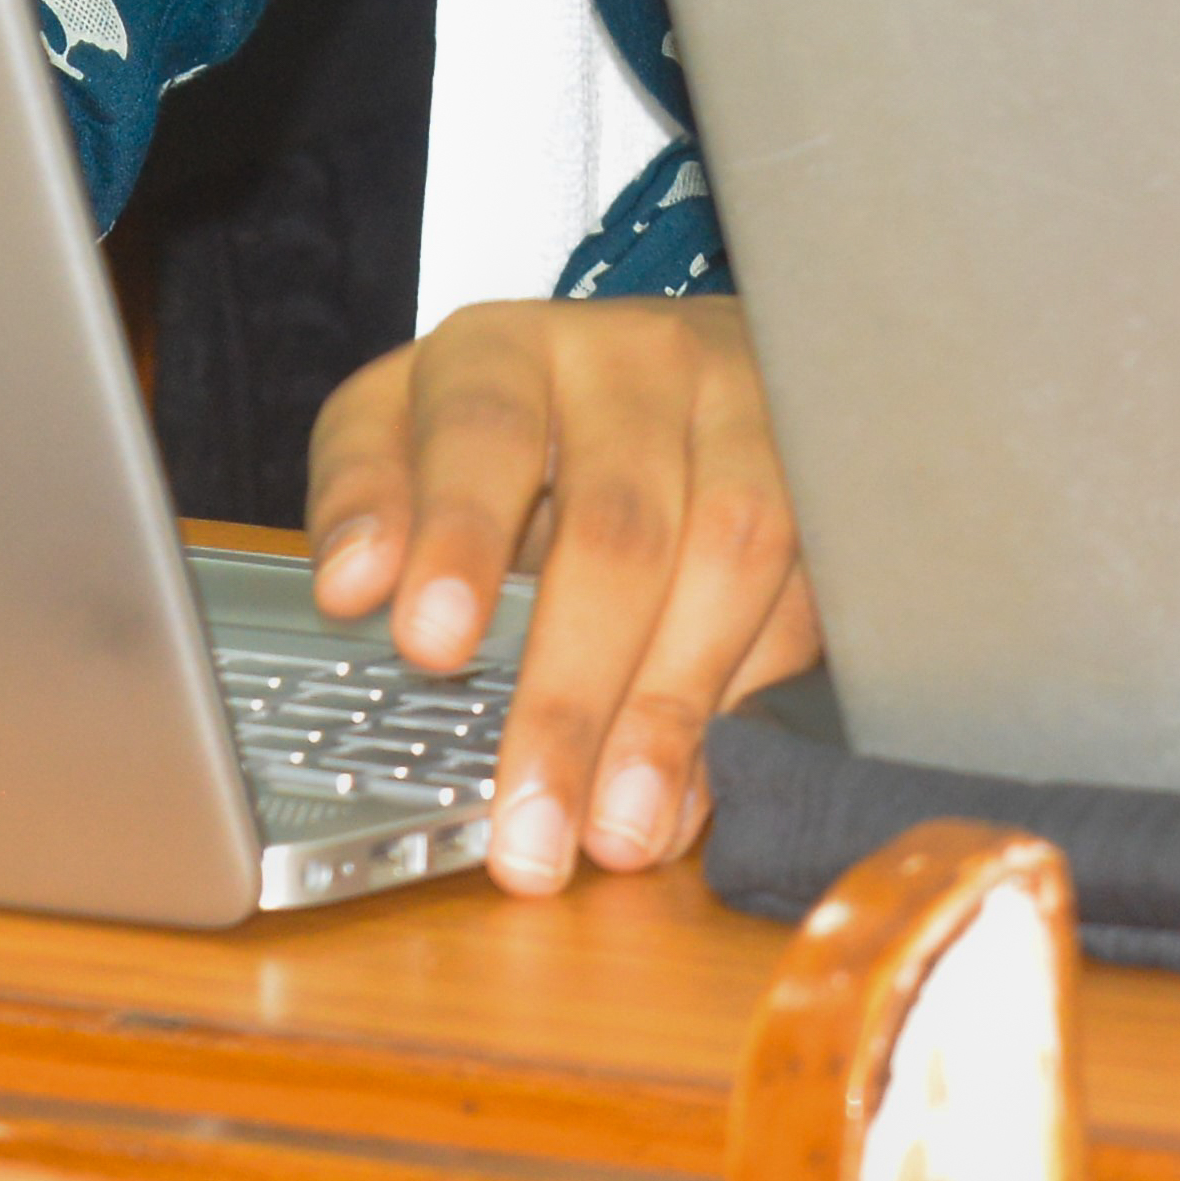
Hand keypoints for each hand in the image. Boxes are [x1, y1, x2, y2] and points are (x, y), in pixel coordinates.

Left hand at [302, 296, 820, 895]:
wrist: (656, 361)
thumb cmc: (503, 422)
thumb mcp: (396, 429)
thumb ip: (363, 497)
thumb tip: (353, 585)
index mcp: (514, 348)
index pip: (486, 430)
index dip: (460, 535)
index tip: (430, 645)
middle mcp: (647, 364)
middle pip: (622, 526)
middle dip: (573, 692)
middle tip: (531, 824)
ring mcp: (755, 412)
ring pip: (737, 559)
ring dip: (673, 711)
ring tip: (620, 832)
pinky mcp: (827, 476)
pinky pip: (807, 591)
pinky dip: (745, 701)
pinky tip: (688, 789)